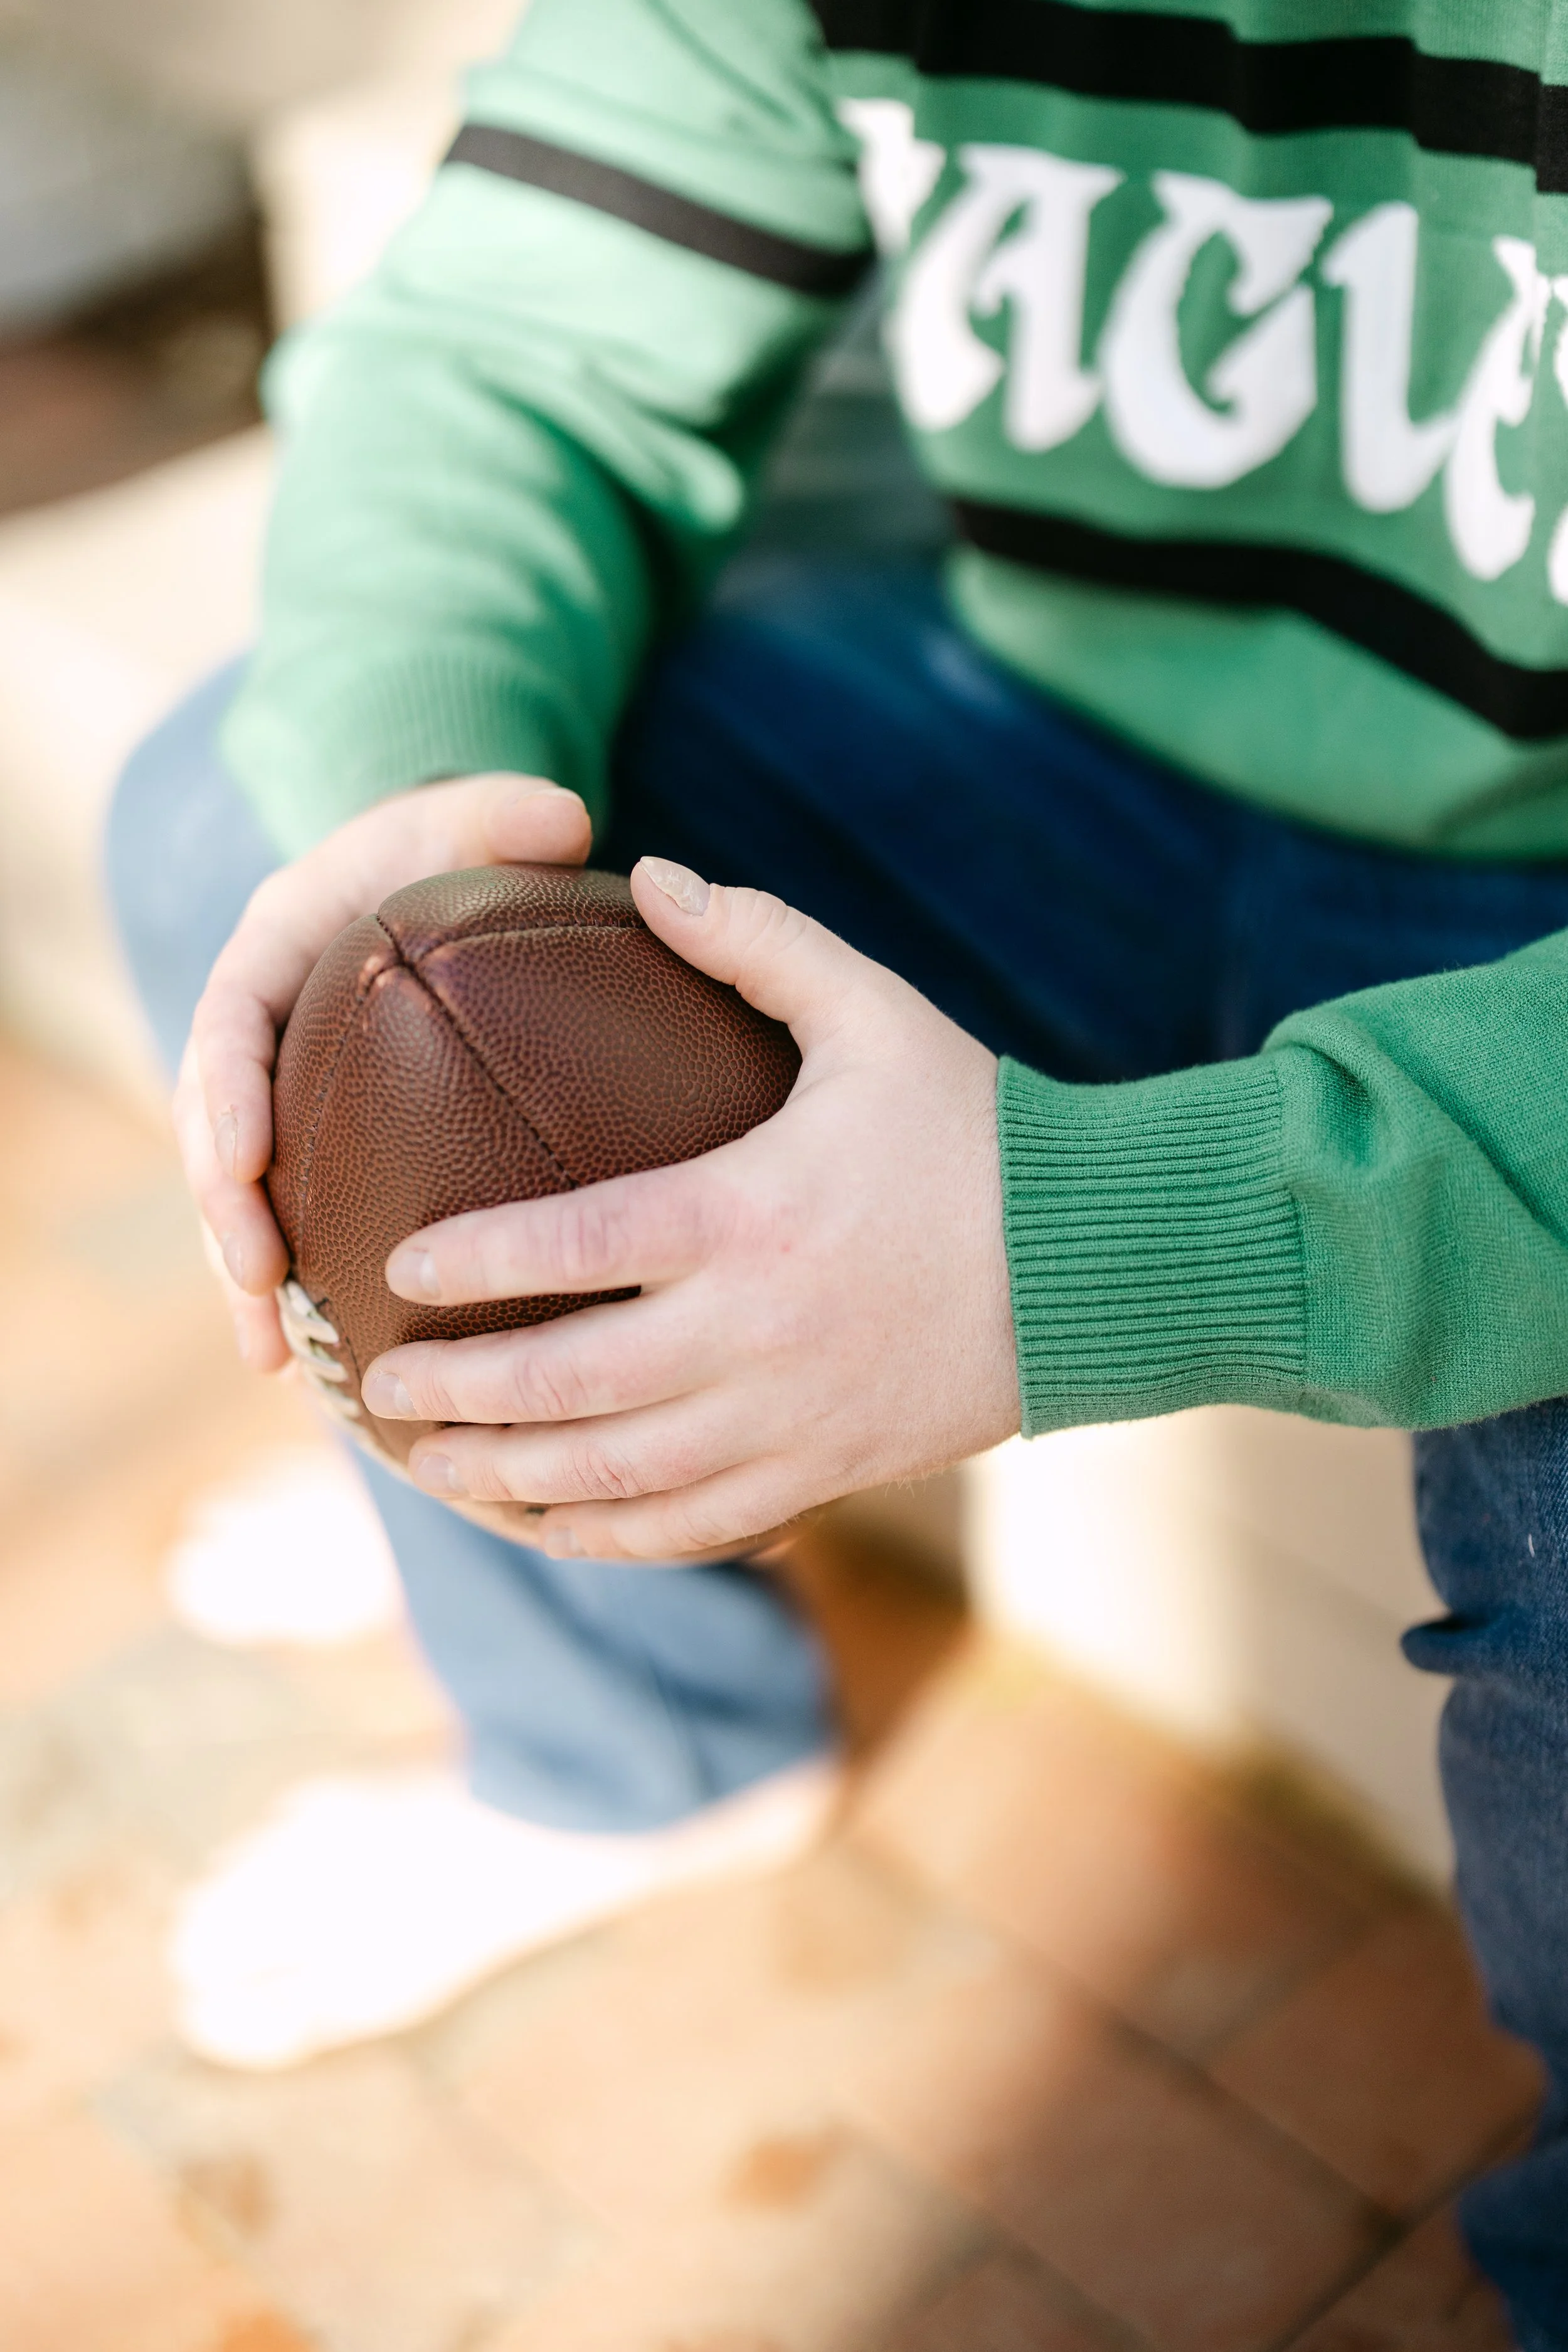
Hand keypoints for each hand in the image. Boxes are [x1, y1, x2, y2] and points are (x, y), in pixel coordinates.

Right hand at [176, 772, 591, 1369]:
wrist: (425, 873)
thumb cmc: (451, 845)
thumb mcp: (473, 816)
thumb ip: (508, 813)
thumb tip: (562, 818)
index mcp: (270, 949)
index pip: (226, 1024)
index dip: (225, 1096)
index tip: (241, 1161)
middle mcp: (255, 1025)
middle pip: (213, 1127)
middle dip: (224, 1211)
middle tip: (260, 1283)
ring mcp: (276, 1088)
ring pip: (240, 1192)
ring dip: (248, 1276)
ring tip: (276, 1358)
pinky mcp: (307, 1138)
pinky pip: (294, 1214)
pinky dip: (303, 1284)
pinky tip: (330, 1361)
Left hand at [361, 859, 1021, 1561]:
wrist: (1100, 1259)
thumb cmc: (978, 1130)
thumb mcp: (876, 1014)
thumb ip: (759, 941)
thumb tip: (652, 872)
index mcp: (748, 1213)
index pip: (572, 1247)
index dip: (472, 1262)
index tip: (399, 1268)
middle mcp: (755, 1330)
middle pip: (570, 1383)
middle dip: (457, 1393)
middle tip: (376, 1384)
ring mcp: (788, 1416)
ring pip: (617, 1475)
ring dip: (510, 1477)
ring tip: (428, 1467)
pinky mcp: (824, 1471)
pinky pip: (694, 1526)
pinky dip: (609, 1534)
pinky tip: (549, 1523)